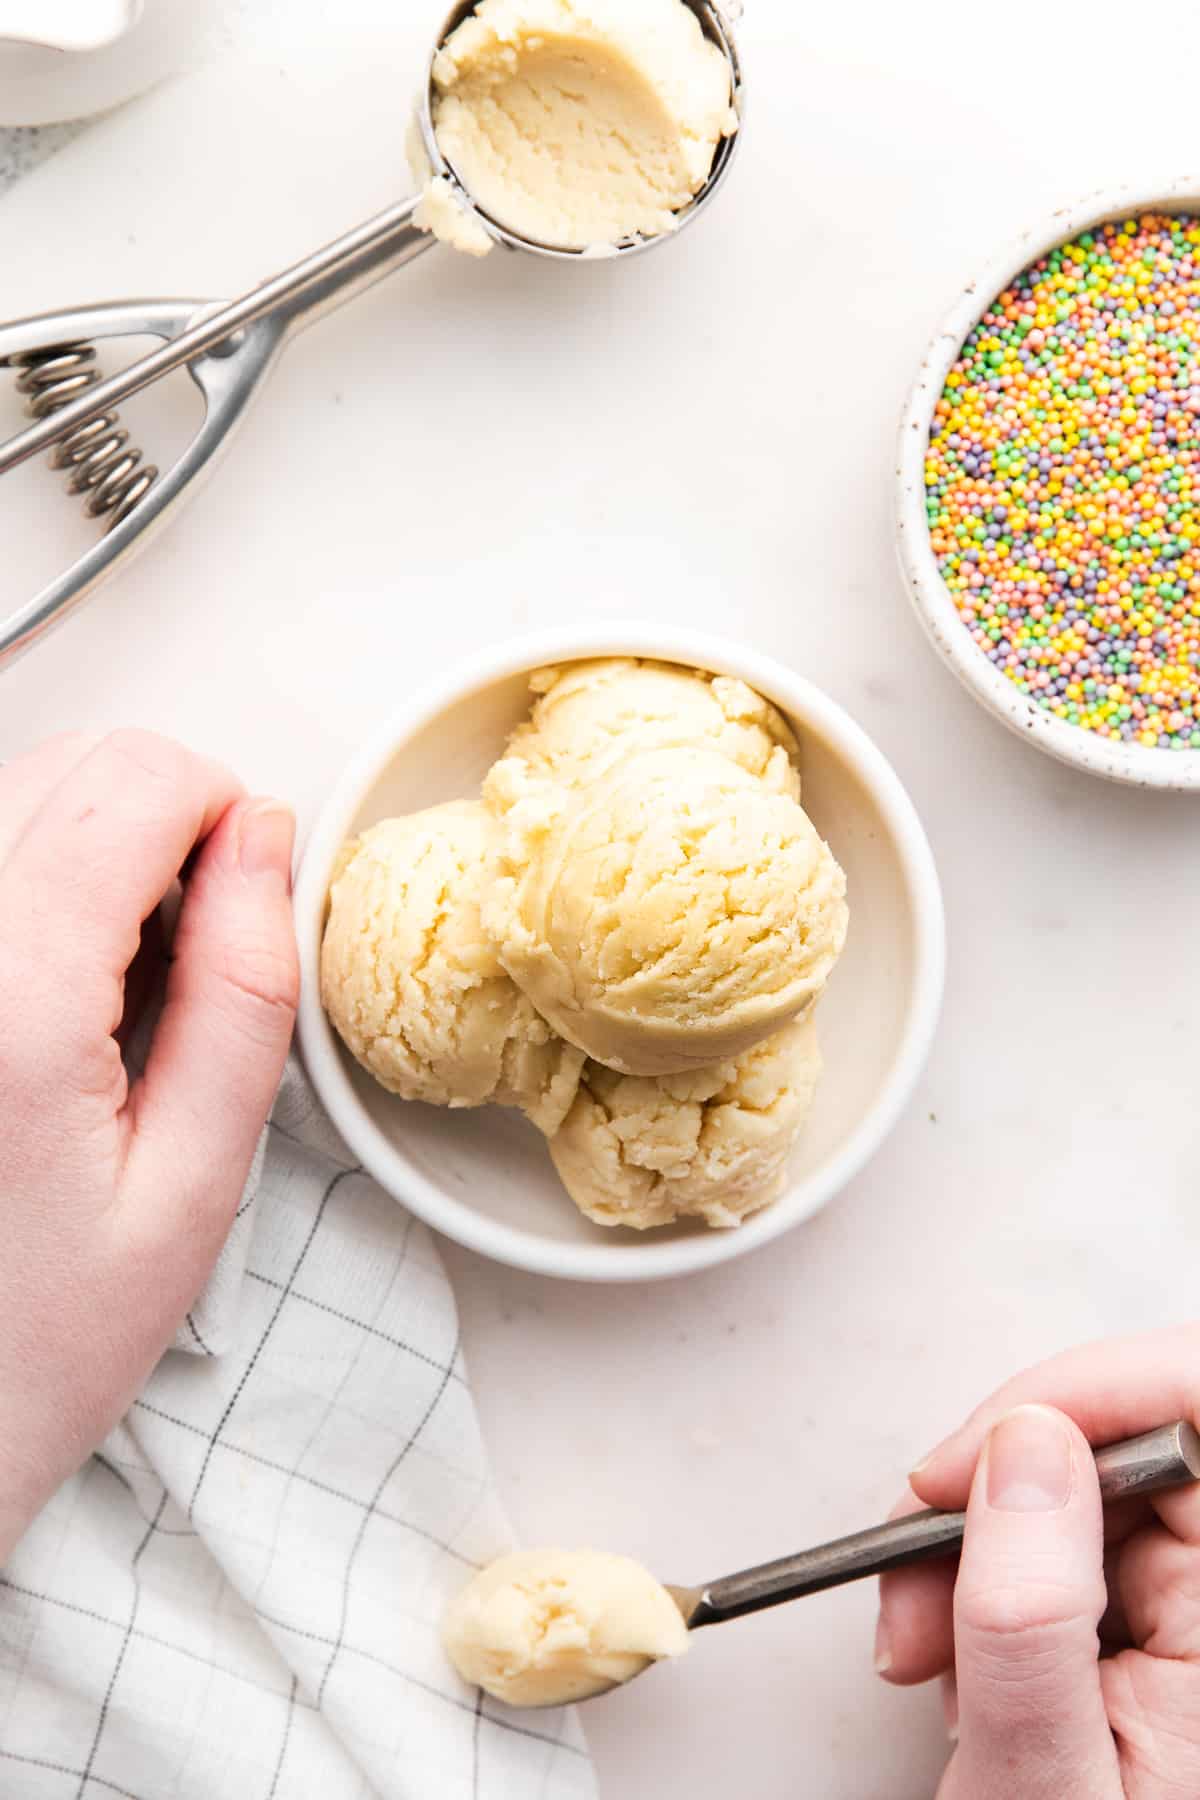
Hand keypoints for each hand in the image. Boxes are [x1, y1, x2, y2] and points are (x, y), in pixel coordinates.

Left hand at [0, 731, 297, 1560]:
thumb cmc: (24, 1345)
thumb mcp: (190, 1188)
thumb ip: (243, 995)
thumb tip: (263, 843)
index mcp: (9, 1005)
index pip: (134, 782)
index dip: (223, 814)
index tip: (246, 897)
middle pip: (70, 764)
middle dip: (158, 826)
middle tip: (176, 962)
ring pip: (14, 794)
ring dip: (88, 853)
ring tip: (102, 993)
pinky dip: (31, 888)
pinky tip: (43, 994)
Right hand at [874, 1328, 1199, 1796]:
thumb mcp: (1039, 1781)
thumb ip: (1029, 1610)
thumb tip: (1024, 1443)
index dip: (1092, 1390)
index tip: (984, 1446)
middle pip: (1130, 1438)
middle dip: (997, 1483)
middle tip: (914, 1567)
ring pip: (1082, 1483)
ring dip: (977, 1543)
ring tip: (927, 1643)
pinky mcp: (1167, 1616)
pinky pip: (1070, 1538)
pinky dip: (992, 1578)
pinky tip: (967, 1652)